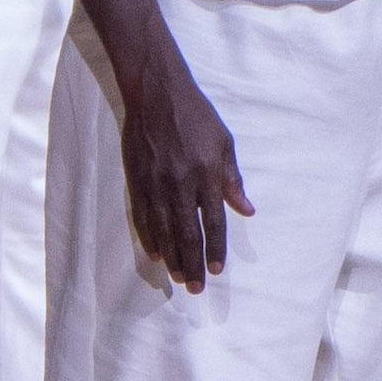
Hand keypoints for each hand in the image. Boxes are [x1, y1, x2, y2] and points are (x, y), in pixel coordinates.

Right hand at [114, 58, 256, 291]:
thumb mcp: (224, 143)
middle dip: (192, 262)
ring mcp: (154, 182)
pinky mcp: (135, 178)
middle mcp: (179, 183)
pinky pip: (141, 214)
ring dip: (171, 255)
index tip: (217, 270)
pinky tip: (154, 252)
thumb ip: (232, 179)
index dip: (215, 248)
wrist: (155, 93)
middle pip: (186, 231)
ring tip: (177, 276)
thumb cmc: (196, 116)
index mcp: (205, 174)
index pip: (213, 221)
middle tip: (196, 287)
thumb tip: (246, 210)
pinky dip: (148, 235)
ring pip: (162, 228)